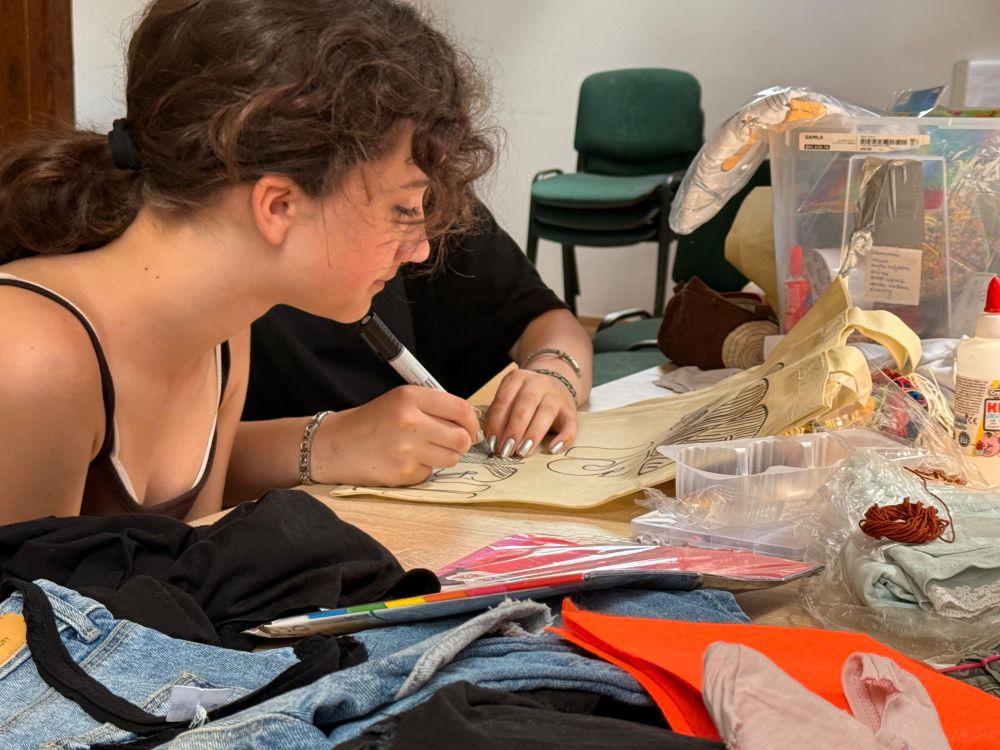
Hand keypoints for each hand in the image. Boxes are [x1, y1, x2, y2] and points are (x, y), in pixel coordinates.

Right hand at [309, 386, 478, 485]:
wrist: (336, 446)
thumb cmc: (372, 422)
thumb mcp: (400, 400)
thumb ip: (433, 406)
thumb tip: (470, 422)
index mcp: (410, 397)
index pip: (460, 408)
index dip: (472, 421)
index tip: (470, 427)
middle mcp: (410, 421)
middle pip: (461, 437)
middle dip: (461, 442)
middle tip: (450, 442)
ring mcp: (407, 449)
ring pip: (451, 458)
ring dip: (444, 456)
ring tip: (424, 450)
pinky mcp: (403, 473)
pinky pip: (431, 472)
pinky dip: (423, 469)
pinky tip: (405, 461)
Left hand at [483, 367, 577, 458]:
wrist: (555, 386)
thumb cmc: (526, 399)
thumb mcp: (510, 398)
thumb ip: (500, 415)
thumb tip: (492, 441)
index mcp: (518, 378)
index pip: (504, 400)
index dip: (496, 423)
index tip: (492, 443)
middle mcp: (538, 383)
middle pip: (525, 406)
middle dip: (513, 430)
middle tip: (505, 450)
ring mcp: (556, 396)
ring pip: (546, 413)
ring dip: (533, 434)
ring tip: (522, 452)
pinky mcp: (571, 410)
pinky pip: (570, 424)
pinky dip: (563, 438)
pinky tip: (552, 450)